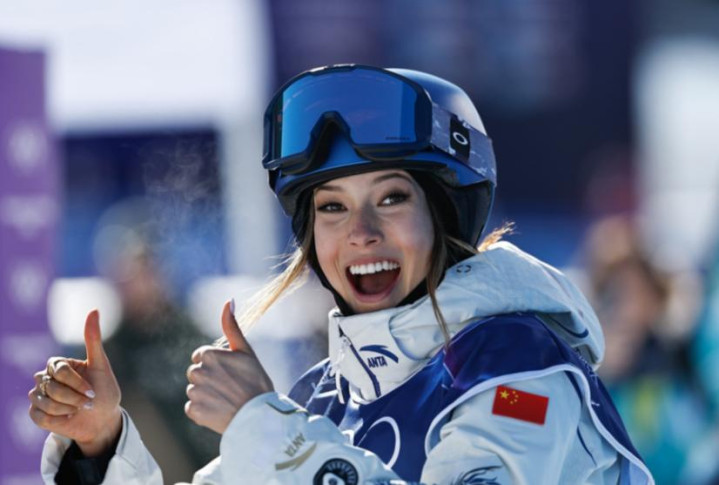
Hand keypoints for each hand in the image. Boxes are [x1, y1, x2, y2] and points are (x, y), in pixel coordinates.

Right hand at [28, 310, 121, 456]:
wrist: (102, 419)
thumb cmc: (104, 391)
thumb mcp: (101, 365)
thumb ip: (93, 339)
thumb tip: (94, 310)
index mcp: (59, 364)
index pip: (60, 370)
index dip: (77, 383)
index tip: (92, 391)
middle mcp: (45, 377)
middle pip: (51, 387)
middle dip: (74, 398)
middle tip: (87, 402)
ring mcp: (39, 395)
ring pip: (44, 402)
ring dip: (67, 408)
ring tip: (78, 409)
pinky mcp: (36, 413)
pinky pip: (39, 416)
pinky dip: (57, 419)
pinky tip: (68, 417)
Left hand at [185, 300, 273, 433]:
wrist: (260, 416)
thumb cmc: (256, 380)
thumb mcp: (245, 351)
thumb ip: (232, 326)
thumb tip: (228, 301)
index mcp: (209, 355)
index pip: (201, 356)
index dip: (216, 364)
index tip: (230, 372)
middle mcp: (198, 372)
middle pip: (196, 372)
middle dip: (209, 378)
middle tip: (230, 386)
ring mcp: (195, 392)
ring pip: (194, 390)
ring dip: (206, 394)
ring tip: (226, 399)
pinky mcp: (194, 411)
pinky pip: (192, 407)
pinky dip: (203, 410)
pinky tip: (219, 410)